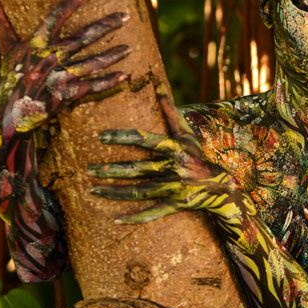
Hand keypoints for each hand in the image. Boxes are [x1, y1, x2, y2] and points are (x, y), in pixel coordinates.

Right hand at [0, 0, 129, 144]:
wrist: (10, 113)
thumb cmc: (10, 77)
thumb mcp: (7, 50)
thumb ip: (2, 25)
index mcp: (36, 43)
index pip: (58, 14)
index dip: (76, 0)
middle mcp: (50, 57)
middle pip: (84, 36)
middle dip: (107, 25)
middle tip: (126, 16)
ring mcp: (60, 77)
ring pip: (93, 62)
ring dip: (113, 54)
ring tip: (129, 47)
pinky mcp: (67, 95)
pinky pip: (92, 86)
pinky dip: (108, 82)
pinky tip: (124, 75)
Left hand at [88, 85, 241, 225]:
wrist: (220, 186)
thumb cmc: (197, 157)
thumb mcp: (186, 135)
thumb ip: (170, 113)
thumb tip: (159, 88)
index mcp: (174, 148)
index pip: (144, 140)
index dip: (122, 137)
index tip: (100, 136)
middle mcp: (173, 168)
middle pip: (137, 169)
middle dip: (111, 170)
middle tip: (88, 169)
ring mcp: (174, 188)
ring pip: (139, 192)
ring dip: (115, 192)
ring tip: (93, 189)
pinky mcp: (175, 205)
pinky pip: (152, 213)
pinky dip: (134, 218)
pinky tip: (115, 219)